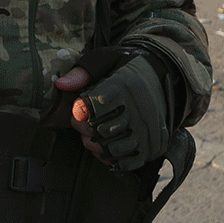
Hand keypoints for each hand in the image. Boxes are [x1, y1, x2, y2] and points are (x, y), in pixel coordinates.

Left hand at [54, 51, 173, 171]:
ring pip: (113, 148)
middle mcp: (139, 108)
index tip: (80, 108)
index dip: (81, 110)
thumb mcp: (106, 60)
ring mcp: (148, 128)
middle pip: (102, 130)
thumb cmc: (128, 70)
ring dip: (96, 146)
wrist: (163, 77)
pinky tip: (108, 148)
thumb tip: (60, 85)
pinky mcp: (154, 144)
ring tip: (94, 137)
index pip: (96, 104)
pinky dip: (113, 160)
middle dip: (85, 130)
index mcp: (126, 85)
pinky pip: (128, 162)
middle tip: (84, 125)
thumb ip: (83, 73)